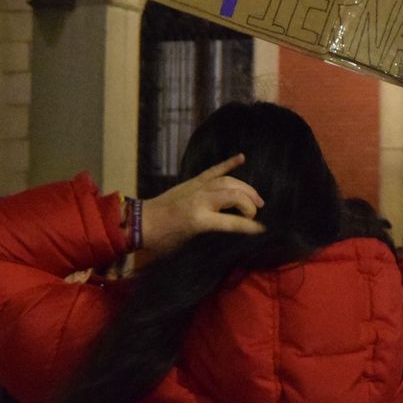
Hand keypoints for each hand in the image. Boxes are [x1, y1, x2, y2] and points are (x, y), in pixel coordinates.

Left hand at [140, 154, 265, 256]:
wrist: (140, 223)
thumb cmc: (163, 241)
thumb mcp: (187, 245)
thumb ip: (209, 238)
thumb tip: (231, 238)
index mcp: (200, 220)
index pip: (234, 222)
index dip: (251, 226)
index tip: (263, 230)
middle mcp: (201, 200)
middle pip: (235, 196)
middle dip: (250, 204)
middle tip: (256, 214)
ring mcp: (196, 188)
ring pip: (228, 181)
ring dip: (245, 188)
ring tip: (256, 199)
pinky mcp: (192, 182)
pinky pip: (213, 170)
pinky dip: (228, 163)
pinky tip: (241, 157)